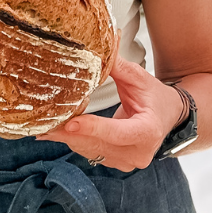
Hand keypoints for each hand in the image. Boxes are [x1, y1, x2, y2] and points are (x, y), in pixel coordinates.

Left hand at [36, 55, 185, 171]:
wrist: (168, 117)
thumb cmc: (155, 96)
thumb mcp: (139, 78)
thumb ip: (116, 66)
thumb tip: (95, 49)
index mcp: (148, 131)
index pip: (118, 132)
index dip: (94, 128)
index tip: (71, 123)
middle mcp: (138, 152)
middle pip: (98, 143)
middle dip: (70, 133)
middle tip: (43, 123)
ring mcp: (127, 161)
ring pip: (90, 150)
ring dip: (67, 138)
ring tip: (43, 126)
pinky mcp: (116, 163)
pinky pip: (90, 153)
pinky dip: (73, 141)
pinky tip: (53, 132)